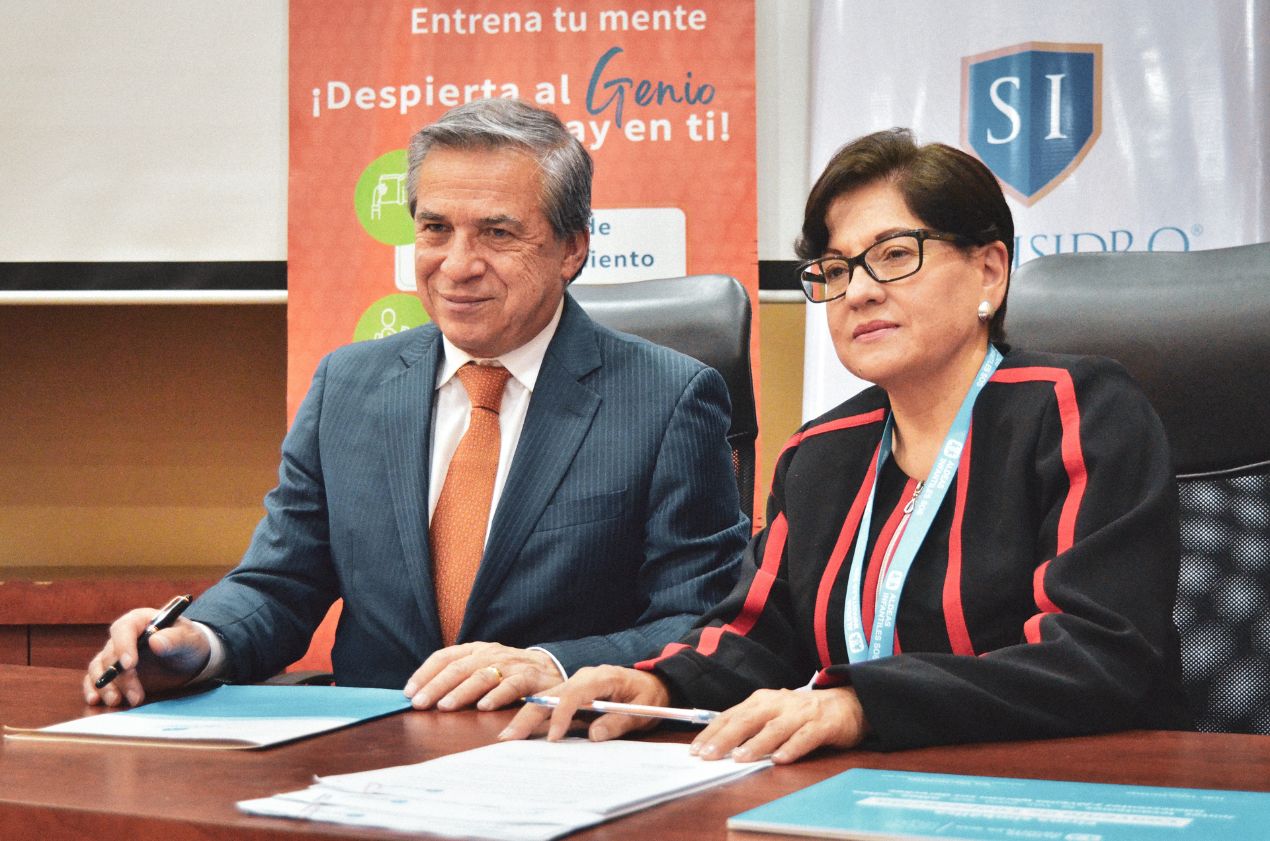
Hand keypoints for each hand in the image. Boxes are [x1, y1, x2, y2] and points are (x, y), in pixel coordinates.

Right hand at [82, 608, 210, 706]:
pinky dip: (93, 689)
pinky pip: (95, 679)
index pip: (124, 629)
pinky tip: (95, 700)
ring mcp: (116, 655)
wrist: (189, 660)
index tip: (130, 665)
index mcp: (140, 620)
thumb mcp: (189, 640)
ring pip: (100, 668)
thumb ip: (175, 639)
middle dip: (121, 677)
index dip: (123, 646)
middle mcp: (123, 636)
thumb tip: (155, 641)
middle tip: (136, 696)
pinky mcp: (114, 673)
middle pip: (112, 654)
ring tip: (118, 702)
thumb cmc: (189, 643)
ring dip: (106, 686)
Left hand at [403, 642, 563, 711]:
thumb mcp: (484, 669)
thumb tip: (423, 697)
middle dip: (437, 685)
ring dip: (462, 692)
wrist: (553, 670)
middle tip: (420, 703)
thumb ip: (460, 678)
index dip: (425, 673)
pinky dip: (497, 696)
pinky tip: (484, 708)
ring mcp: (511, 665)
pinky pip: (512, 686)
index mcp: (477, 650)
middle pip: (459, 667)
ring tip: (445, 707)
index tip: (409, 692)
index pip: (445, 656)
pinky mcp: (530, 678)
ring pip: (482, 675)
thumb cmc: (511, 674)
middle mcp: (492, 653)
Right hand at [497, 665, 671, 742]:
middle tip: (509, 736)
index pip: (574, 693)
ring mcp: (576, 684)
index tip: (554, 738)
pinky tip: (520, 730)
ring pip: (546, 698)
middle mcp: (583, 677)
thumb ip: (618, 722)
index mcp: (601, 677)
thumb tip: (594, 735)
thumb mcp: (642, 710)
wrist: (653, 683)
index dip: (562, 714)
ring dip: (526, 716)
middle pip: (551, 694)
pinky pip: (551, 704)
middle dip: (529, 714)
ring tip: (507, 736)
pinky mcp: (573, 693)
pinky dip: (536, 716)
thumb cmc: (649, 696)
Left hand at [689, 687, 867, 764]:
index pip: (731, 715)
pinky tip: (780, 759)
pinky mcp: (822, 725)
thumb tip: (718, 745)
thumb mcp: (772, 714)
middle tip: (708, 755)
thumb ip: (749, 727)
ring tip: (739, 758)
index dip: (712, 732)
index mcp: (762, 701)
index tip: (695, 750)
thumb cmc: (802, 713)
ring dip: (756, 743)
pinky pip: (805, 737)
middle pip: (747, 720)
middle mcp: (778, 703)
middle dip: (725, 738)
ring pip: (775, 728)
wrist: (847, 702)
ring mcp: (800, 713)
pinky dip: (792, 747)